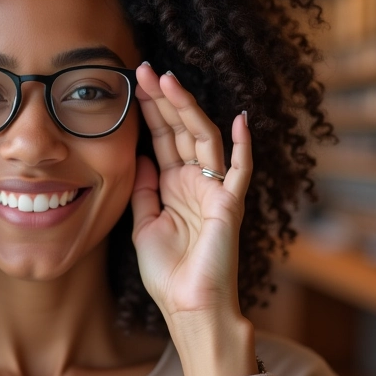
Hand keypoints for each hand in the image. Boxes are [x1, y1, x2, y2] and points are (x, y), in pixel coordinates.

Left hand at [131, 64, 256, 375]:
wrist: (187, 306)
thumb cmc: (166, 272)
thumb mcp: (143, 224)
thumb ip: (143, 190)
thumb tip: (138, 158)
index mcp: (172, 186)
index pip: (160, 139)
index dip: (149, 111)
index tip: (133, 83)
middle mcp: (194, 182)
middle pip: (179, 131)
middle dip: (163, 100)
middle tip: (144, 69)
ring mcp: (215, 190)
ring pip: (203, 139)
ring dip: (187, 109)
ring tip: (167, 80)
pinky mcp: (230, 204)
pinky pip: (241, 171)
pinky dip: (243, 146)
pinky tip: (239, 119)